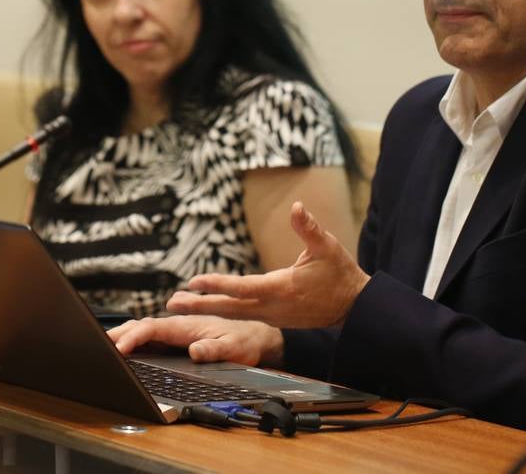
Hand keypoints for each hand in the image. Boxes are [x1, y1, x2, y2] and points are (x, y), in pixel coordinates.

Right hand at [107, 315, 284, 366]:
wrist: (257, 338)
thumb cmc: (246, 342)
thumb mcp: (235, 348)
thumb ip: (215, 348)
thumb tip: (193, 350)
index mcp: (187, 325)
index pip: (153, 328)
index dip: (134, 337)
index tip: (120, 350)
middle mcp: (179, 326)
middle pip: (143, 326)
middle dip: (121, 334)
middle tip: (100, 345)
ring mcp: (177, 332)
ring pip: (144, 330)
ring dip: (125, 335)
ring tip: (105, 345)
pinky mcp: (178, 339)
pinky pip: (151, 338)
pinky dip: (135, 340)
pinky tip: (126, 349)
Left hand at [166, 201, 369, 328]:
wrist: (354, 306)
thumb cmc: (339, 274)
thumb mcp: (327, 247)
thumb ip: (309, 228)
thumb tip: (297, 207)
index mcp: (282, 289)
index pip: (242, 288)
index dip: (218, 284)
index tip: (193, 282)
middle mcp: (273, 307)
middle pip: (229, 308)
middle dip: (199, 305)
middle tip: (171, 304)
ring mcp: (272, 316)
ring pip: (232, 314)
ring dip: (205, 309)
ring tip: (178, 305)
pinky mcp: (273, 318)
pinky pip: (240, 317)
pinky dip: (220, 312)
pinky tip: (204, 305)